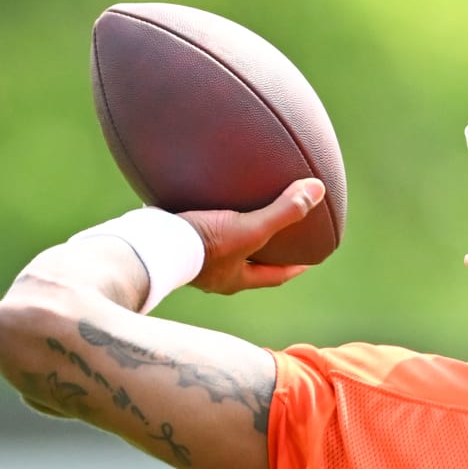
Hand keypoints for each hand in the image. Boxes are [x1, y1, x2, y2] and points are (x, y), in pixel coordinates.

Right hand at [178, 178, 325, 295]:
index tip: (307, 260)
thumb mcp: (250, 228)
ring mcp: (191, 261)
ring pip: (219, 247)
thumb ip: (283, 212)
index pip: (274, 276)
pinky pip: (194, 230)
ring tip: (240, 214)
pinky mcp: (172, 242)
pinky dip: (203, 217)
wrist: (150, 243)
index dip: (293, 267)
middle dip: (262, 252)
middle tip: (278, 237)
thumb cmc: (203, 243)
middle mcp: (214, 275)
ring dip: (231, 234)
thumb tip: (317, 190)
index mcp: (235, 278)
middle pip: (247, 263)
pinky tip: (203, 198)